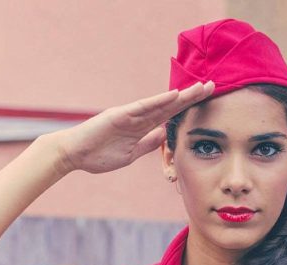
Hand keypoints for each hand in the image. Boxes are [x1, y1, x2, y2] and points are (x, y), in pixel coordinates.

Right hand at [48, 81, 214, 174]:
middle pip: (170, 105)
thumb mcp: (129, 154)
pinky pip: (143, 107)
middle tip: (213, 86)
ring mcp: (129, 115)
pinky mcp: (119, 115)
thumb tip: (163, 134)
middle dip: (191, 97)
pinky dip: (159, 101)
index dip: (188, 109)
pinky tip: (174, 95)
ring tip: (200, 88)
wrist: (73, 155)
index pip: (169, 116)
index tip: (206, 102)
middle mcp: (138, 118)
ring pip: (160, 104)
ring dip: (181, 96)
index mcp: (141, 128)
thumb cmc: (98, 156)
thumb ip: (146, 144)